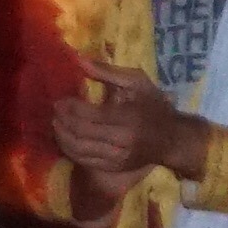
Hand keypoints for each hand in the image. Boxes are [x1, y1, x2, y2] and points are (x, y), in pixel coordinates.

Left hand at [55, 73, 195, 184]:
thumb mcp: (137, 82)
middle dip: (63, 121)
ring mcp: (118, 158)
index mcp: (128, 118)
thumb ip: (107, 72)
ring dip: (62, 136)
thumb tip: (78, 60)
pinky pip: (85, 161)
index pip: (90, 115)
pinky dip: (70, 150)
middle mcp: (122, 141)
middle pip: (81, 133)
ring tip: (55, 124)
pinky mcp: (114, 168)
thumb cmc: (154, 106)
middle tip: (55, 111)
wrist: (173, 139)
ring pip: (79, 150)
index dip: (70, 108)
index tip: (59, 100)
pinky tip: (64, 139)